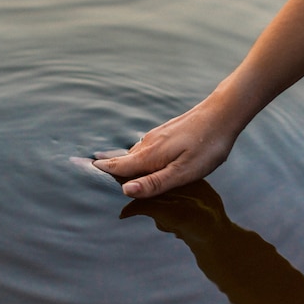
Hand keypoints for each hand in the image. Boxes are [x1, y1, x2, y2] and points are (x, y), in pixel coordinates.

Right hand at [93, 90, 239, 197]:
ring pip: (135, 152)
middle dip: (108, 166)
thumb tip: (126, 190)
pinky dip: (137, 155)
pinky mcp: (167, 132)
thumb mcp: (184, 172)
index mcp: (150, 156)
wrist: (223, 113)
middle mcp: (149, 144)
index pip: (118, 166)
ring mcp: (157, 136)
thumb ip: (154, 183)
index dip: (100, 170)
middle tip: (88, 167)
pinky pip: (145, 147)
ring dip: (123, 161)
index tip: (80, 167)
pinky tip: (140, 157)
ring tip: (108, 166)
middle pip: (123, 159)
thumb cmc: (207, 146)